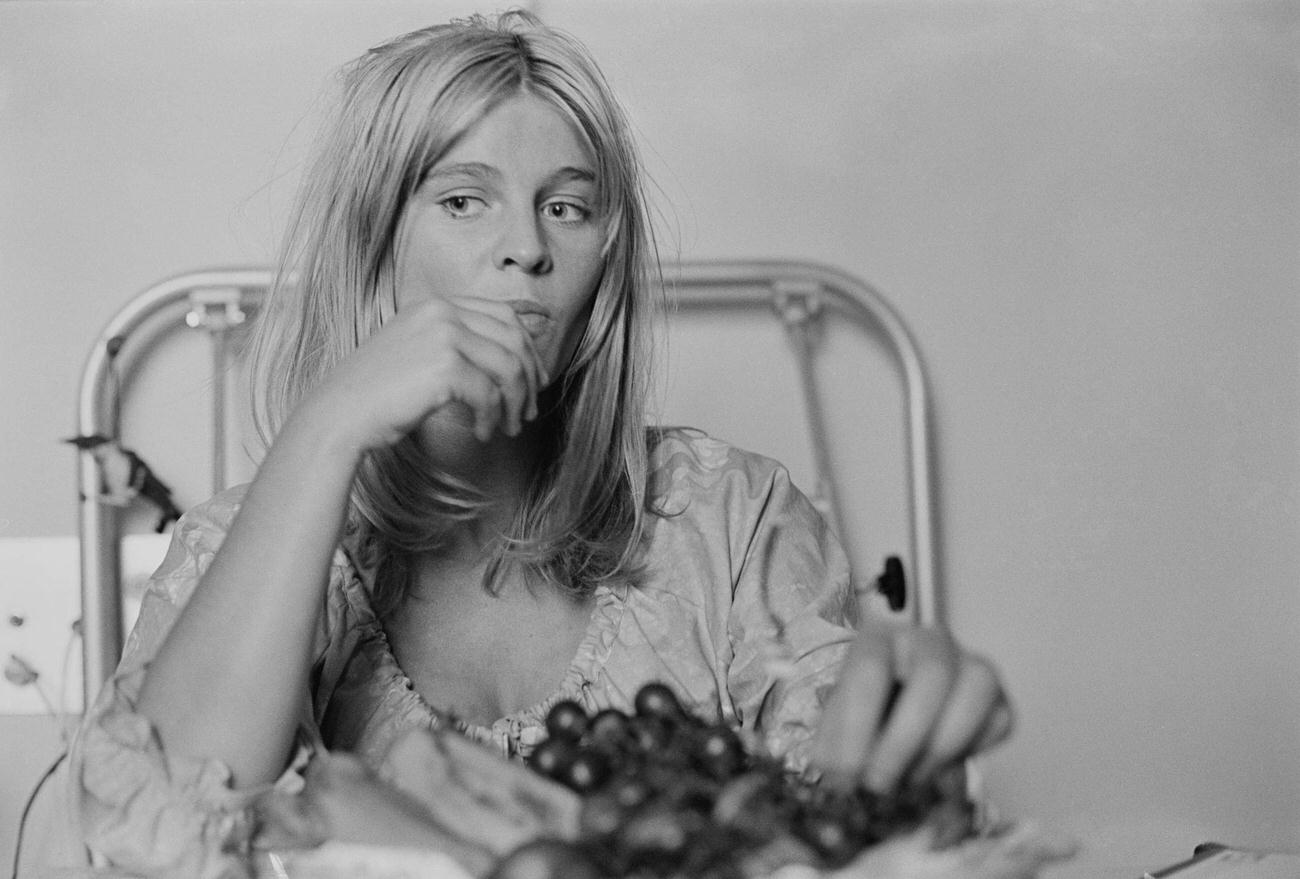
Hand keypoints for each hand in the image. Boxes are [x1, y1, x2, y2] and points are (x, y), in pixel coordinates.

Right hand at [297, 295, 547, 452]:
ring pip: (508, 368)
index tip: (535, 380)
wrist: (339, 414)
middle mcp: (442, 312)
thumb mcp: (419, 352)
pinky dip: (493, 418)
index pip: (504, 316)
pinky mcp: (444, 368)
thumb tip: (511, 360)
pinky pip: (490, 395)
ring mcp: (443, 336)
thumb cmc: (378, 392)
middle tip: (530, 411)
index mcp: (437, 305)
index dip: (528, 350)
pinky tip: (483, 434)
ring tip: (510, 428)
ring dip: (516, 404)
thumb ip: (457, 345)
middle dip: (529, 379)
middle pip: (514, 340)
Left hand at [809, 620, 1012, 793]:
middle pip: (933, 674)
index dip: (856, 725)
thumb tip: (839, 775)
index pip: (870, 669)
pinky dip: (970, 751)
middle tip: (879, 784)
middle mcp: (929, 640)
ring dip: (940, 747)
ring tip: (910, 779)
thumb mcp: (837, 727)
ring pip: (977, 688)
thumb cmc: (866, 716)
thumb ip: (835, 747)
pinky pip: (999, 720)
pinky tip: (938, 766)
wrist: (897, 722)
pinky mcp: (999, 697)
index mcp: (880, 638)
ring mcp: (969, 663)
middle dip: (903, 740)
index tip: (846, 772)